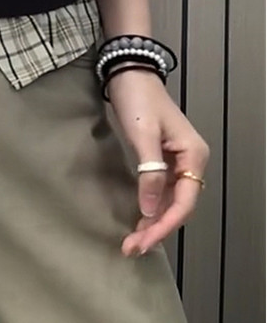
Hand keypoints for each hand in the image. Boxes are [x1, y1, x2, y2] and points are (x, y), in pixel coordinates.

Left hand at [104, 68, 209, 256]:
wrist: (130, 74)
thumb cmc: (138, 100)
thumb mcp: (143, 135)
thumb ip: (149, 172)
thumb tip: (151, 209)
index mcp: (193, 155)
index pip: (184, 202)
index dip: (164, 225)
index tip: (142, 242)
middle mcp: (191, 161)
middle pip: (179, 206)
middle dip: (157, 229)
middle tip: (131, 248)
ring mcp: (178, 161)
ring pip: (171, 202)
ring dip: (154, 222)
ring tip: (133, 242)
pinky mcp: (164, 160)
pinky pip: (162, 192)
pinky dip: (151, 208)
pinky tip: (139, 221)